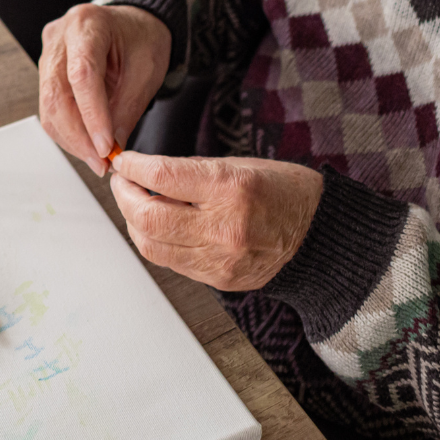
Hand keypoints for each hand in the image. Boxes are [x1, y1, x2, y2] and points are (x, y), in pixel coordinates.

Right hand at [38, 4, 170, 174]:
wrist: (134, 24)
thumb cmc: (142, 39)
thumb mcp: (147, 71)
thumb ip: (126, 109)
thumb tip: (110, 149)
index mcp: (88, 24)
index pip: (82, 75)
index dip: (92, 115)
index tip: (105, 147)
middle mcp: (60, 36)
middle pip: (56, 93)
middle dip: (78, 136)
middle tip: (100, 162)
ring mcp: (49, 53)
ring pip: (49, 106)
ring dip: (72, 139)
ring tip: (97, 158)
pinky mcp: (47, 70)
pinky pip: (50, 107)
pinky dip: (68, 131)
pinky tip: (87, 144)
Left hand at [109, 153, 322, 291]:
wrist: (318, 236)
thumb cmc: (283, 191)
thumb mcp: (240, 165)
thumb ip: (191, 171)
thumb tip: (145, 172)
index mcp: (231, 189)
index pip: (162, 176)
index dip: (132, 167)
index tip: (123, 160)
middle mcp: (224, 227)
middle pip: (148, 218)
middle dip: (124, 196)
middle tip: (121, 181)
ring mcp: (221, 259)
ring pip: (152, 246)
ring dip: (133, 222)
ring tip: (133, 203)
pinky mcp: (219, 280)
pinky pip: (171, 262)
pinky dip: (155, 241)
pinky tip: (155, 225)